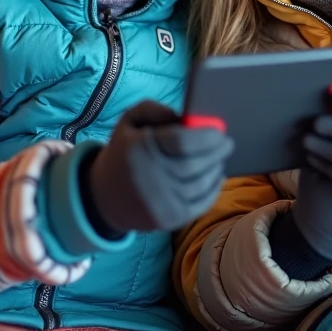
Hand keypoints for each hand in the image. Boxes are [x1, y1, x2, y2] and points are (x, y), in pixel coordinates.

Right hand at [84, 101, 233, 232]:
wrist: (104, 197)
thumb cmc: (124, 153)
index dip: (206, 135)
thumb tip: (185, 117)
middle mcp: (151, 178)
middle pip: (195, 164)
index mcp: (140, 150)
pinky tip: (216, 177)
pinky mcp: (168, 220)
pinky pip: (201, 204)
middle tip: (227, 143)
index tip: (219, 130)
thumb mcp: (130, 122)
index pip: (182, 142)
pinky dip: (213, 189)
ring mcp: (161, 202)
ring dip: (216, 169)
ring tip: (219, 158)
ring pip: (201, 184)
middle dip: (217, 152)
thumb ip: (154, 110)